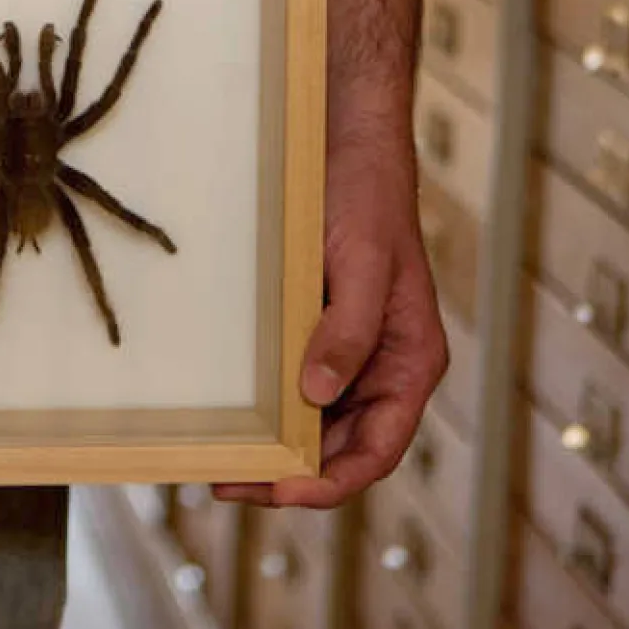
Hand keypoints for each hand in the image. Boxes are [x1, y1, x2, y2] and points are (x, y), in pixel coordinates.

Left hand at [217, 85, 447, 508]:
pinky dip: (264, 407)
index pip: (377, 449)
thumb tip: (317, 393)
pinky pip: (291, 385)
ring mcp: (347, 352)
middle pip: (340, 448)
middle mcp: (382, 367)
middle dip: (288, 475)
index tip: (278, 490)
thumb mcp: (361, 262)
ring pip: (313, 424)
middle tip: (225, 484)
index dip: (330, 481)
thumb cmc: (363, 194)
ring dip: (271, 447)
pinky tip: (227, 413)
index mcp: (410, 361)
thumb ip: (349, 330)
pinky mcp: (314, 330)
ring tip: (217, 460)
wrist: (344, 138)